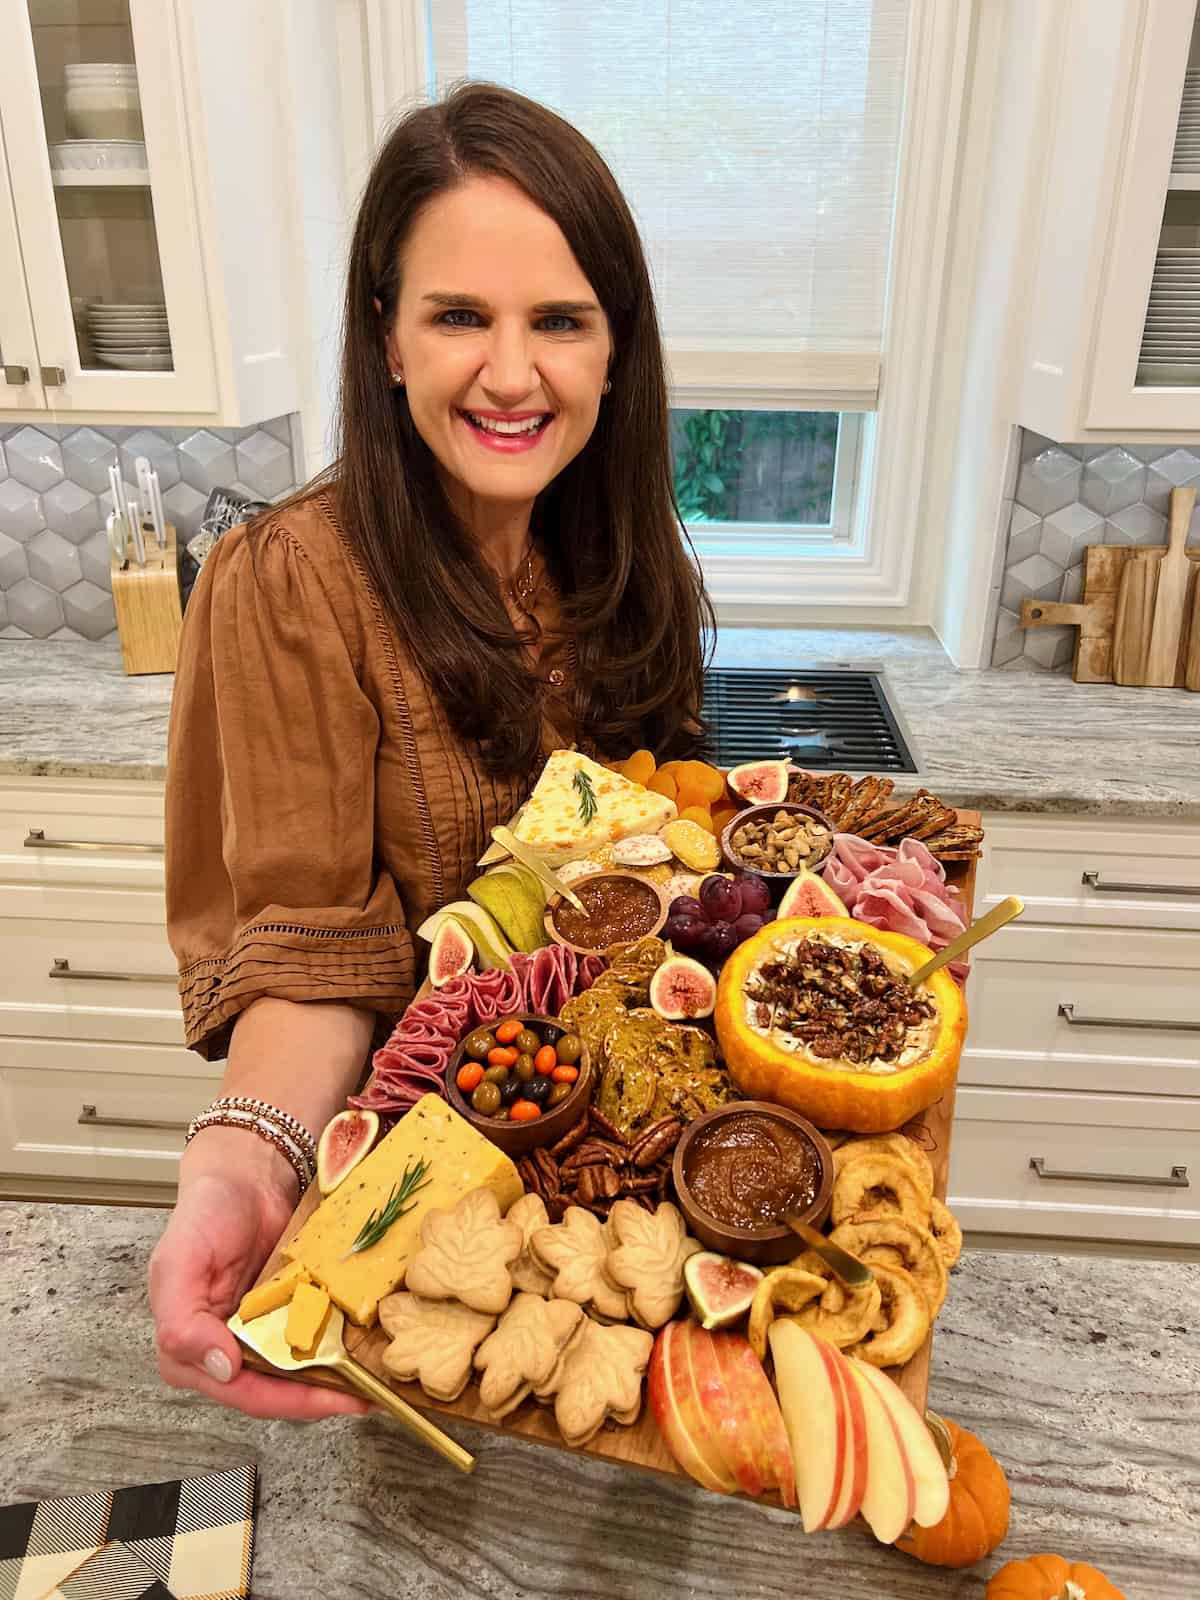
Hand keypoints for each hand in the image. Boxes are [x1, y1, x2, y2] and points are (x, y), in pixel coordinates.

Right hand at [148, 1127, 367, 1419]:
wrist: (245, 1174)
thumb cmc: (204, 1215)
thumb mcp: (178, 1263)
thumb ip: (183, 1321)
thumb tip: (222, 1367)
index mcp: (190, 1350)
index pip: (241, 1391)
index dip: (285, 1401)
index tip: (330, 1398)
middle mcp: (228, 1350)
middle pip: (278, 1390)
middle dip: (321, 1397)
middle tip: (367, 1396)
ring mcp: (264, 1332)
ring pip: (302, 1370)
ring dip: (338, 1379)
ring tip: (379, 1382)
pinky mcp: (293, 1312)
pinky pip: (318, 1337)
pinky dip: (342, 1346)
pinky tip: (371, 1349)